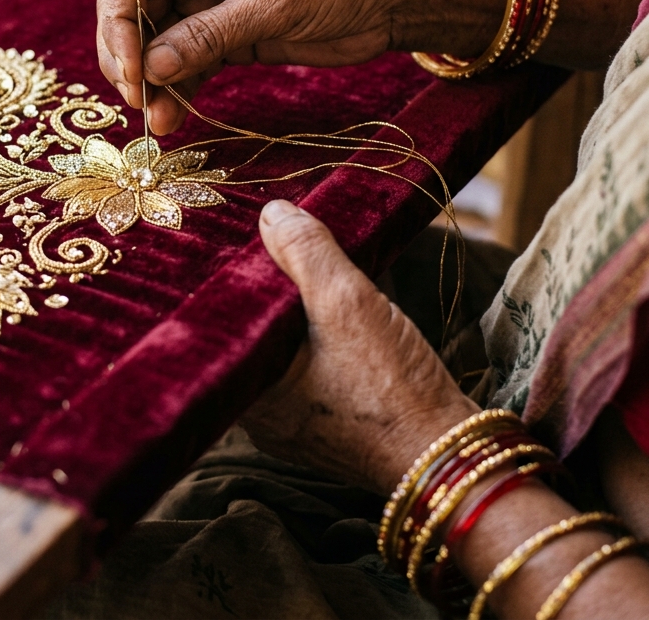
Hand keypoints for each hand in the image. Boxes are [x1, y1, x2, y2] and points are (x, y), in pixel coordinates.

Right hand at [97, 0, 407, 134]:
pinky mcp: (230, 37)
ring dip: (152, 82)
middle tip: (137, 99)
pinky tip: (171, 118)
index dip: (118, 23)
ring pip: (158, 44)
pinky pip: (188, 64)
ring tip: (156, 121)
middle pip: (135, 13)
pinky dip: (178, 90)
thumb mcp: (275, 3)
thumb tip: (150, 68)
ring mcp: (211, 5)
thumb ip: (210, 34)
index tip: (132, 70)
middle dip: (129, 57)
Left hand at [242, 201, 476, 493]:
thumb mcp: (348, 303)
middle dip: (263, 292)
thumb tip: (272, 213)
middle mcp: (255, 415)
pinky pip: (301, 371)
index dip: (229, 276)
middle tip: (272, 247)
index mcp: (246, 390)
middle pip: (247, 334)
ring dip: (291, 315)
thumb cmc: (394, 388)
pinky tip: (330, 315)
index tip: (240, 240)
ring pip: (277, 351)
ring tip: (304, 272)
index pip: (219, 320)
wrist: (449, 456)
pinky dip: (311, 340)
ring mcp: (287, 424)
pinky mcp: (320, 425)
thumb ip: (306, 252)